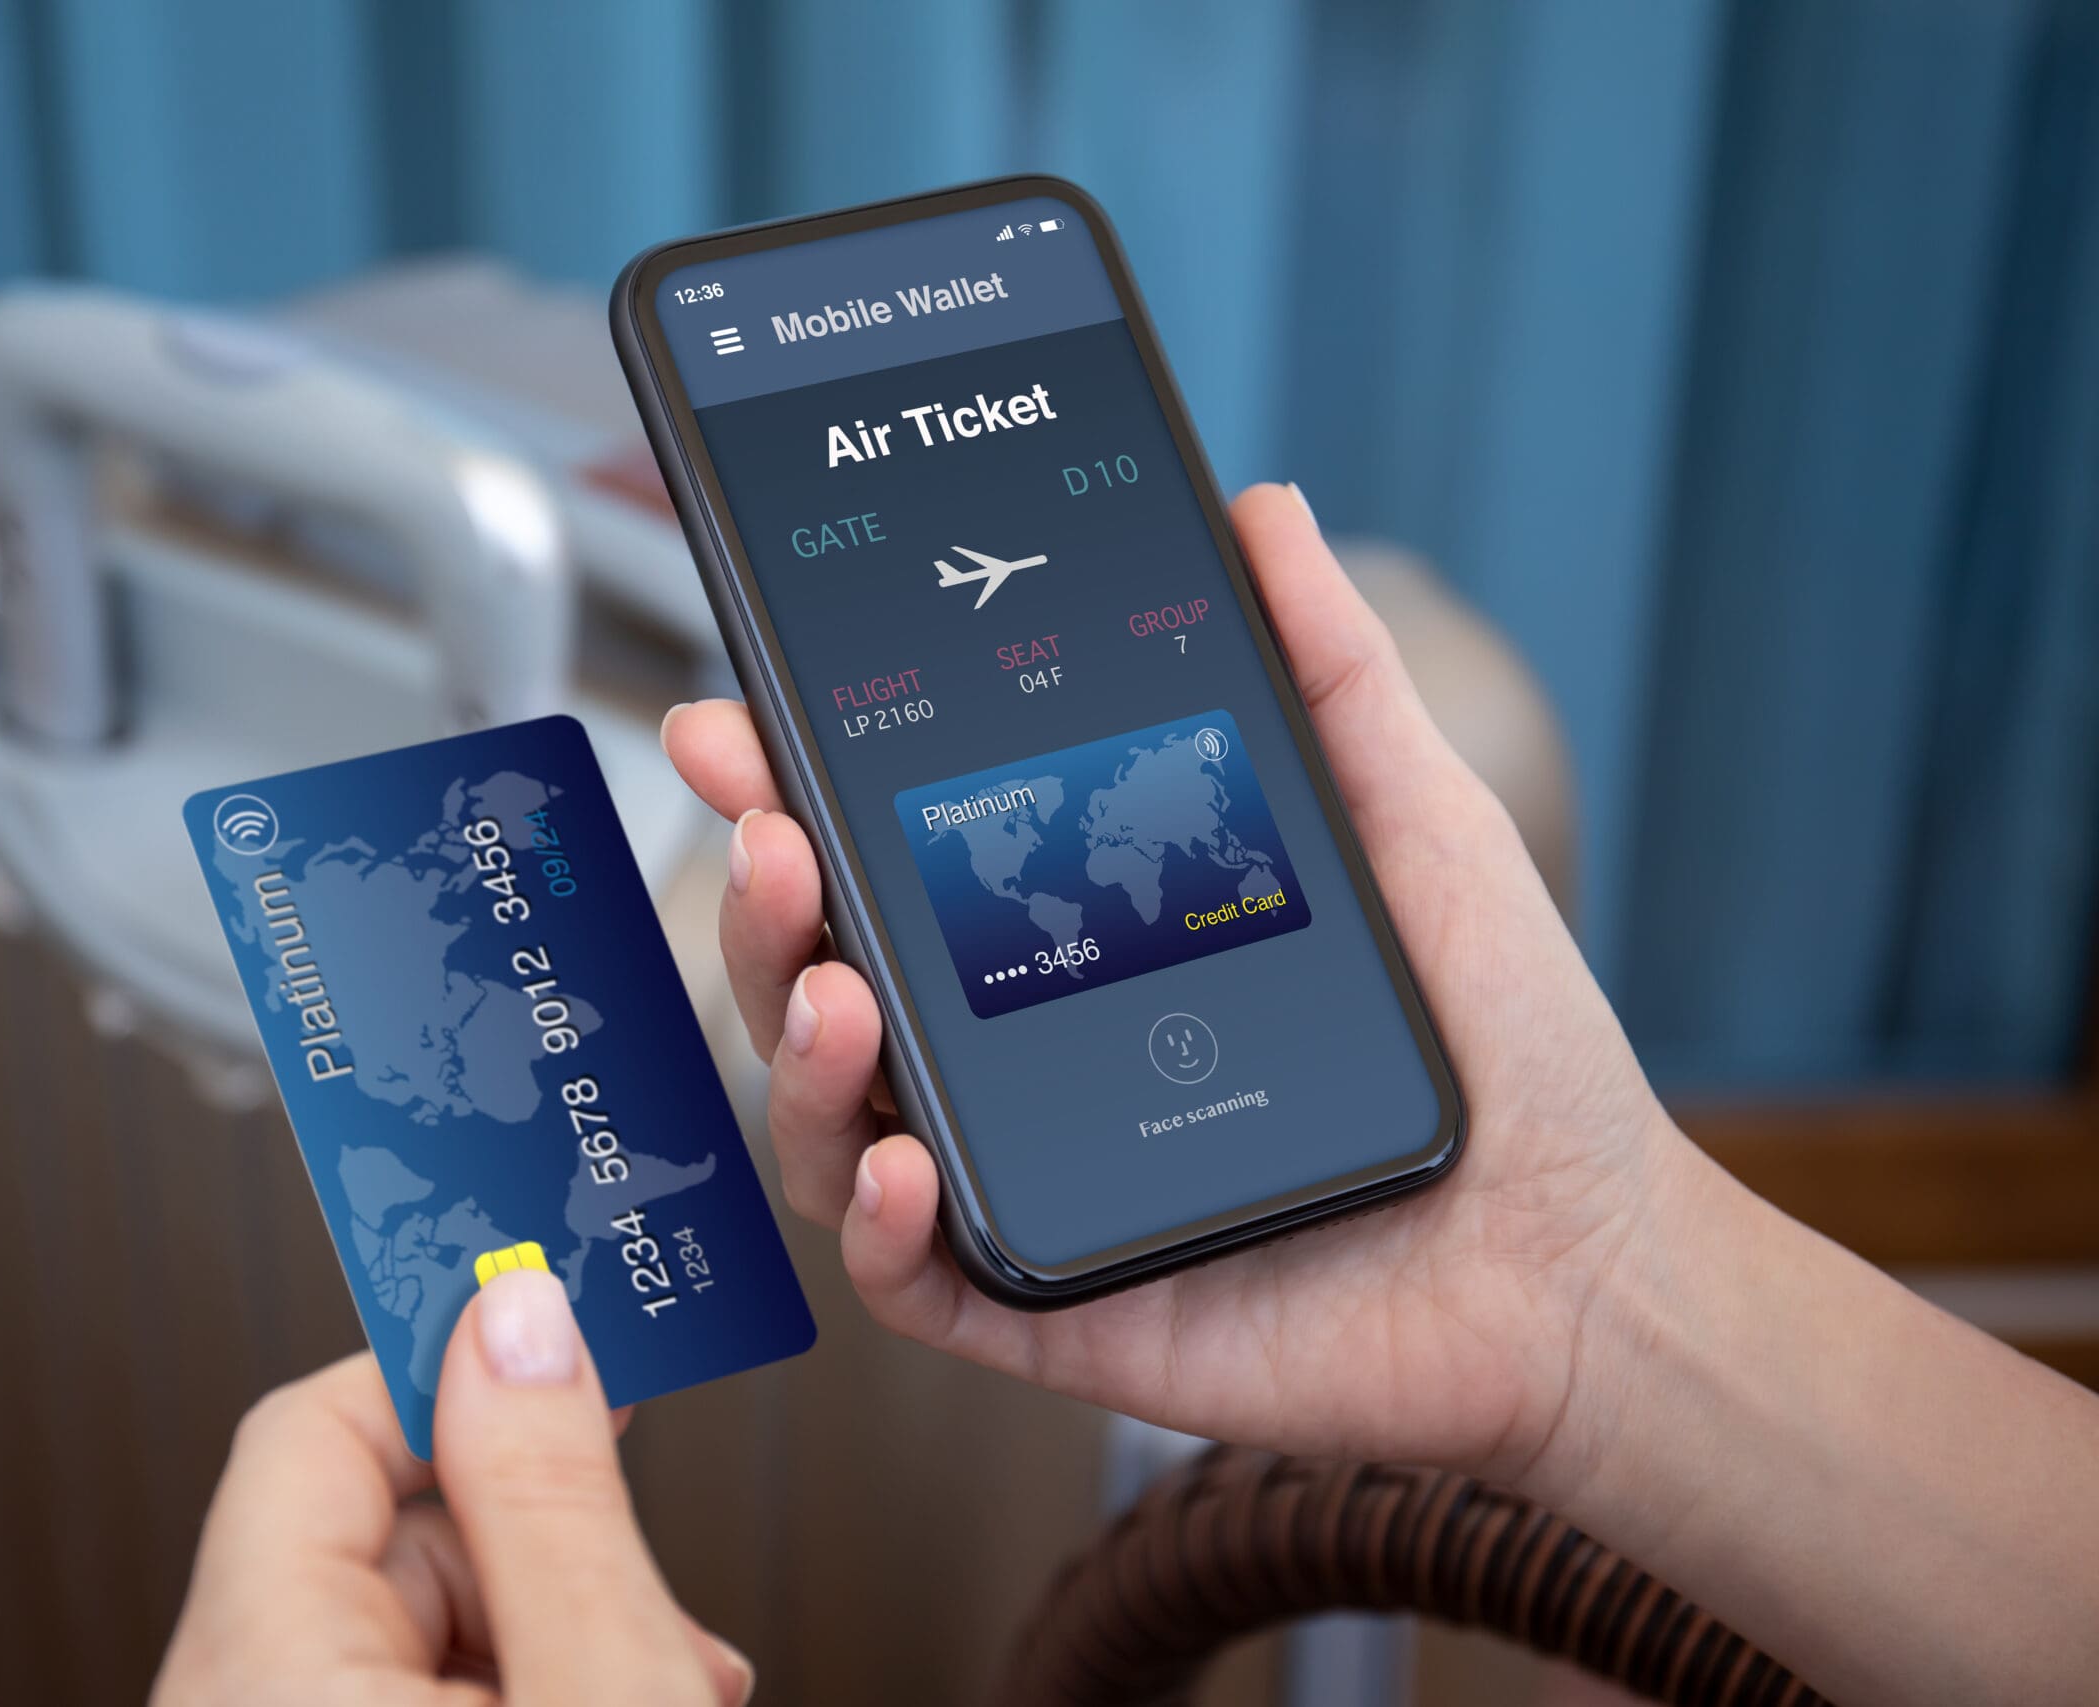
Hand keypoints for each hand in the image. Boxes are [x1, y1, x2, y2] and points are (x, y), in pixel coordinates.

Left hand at [153, 1270, 754, 1706]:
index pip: (312, 1428)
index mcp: (257, 1677)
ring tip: (661, 1688)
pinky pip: (413, 1702)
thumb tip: (518, 1323)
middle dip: (544, 1547)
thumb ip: (553, 1502)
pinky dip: (523, 1693)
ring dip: (554, 1631)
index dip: (451, 1369)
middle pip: (385, 1537)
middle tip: (658, 1608)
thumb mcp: (602, 1691)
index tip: (558, 1331)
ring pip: (418, 1629)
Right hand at [661, 482, 1689, 1485]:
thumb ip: (1328, 668)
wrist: (1583, 1250)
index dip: (792, 788)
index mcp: (1071, 936)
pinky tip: (905, 1163)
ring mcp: (1028, 1176)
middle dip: (765, 905)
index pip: (890, 856)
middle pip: (822, 979)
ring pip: (831, 1125)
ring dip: (797, 1050)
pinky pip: (911, 1283)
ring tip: (841, 990)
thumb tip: (1263, 509)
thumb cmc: (1501, 1043)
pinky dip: (874, 1228)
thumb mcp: (1411, 819)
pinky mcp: (1053, 1303)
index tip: (739, 720)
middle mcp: (1022, 1053)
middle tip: (781, 838)